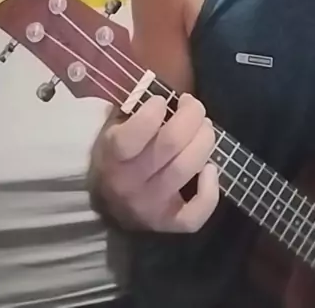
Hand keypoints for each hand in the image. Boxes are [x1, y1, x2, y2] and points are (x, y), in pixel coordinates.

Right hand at [94, 92, 218, 232]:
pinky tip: (210, 170)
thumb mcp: (114, 126)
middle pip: (171, 143)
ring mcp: (149, 207)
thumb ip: (133, 107)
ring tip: (205, 128)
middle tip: (194, 106)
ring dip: (204, 140)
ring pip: (186, 169)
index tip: (162, 101)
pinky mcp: (167, 224)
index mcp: (112, 155)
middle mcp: (129, 184)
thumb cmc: (114, 153)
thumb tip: (162, 90)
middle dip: (191, 116)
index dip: (156, 109)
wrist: (104, 202)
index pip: (138, 130)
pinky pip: (195, 213)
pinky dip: (210, 190)